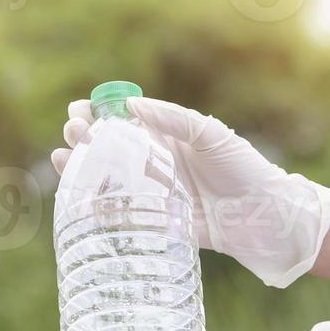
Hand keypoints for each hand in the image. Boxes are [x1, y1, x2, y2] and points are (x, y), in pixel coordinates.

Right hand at [52, 97, 329, 288]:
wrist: (266, 217)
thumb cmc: (244, 168)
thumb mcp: (210, 135)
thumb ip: (172, 119)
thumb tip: (130, 106)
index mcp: (168, 138)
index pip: (123, 122)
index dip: (97, 114)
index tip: (77, 110)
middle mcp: (157, 165)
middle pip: (109, 150)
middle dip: (83, 140)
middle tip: (70, 135)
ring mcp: (155, 195)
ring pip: (109, 181)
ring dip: (82, 171)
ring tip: (63, 162)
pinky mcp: (158, 224)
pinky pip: (123, 216)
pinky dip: (99, 209)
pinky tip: (79, 201)